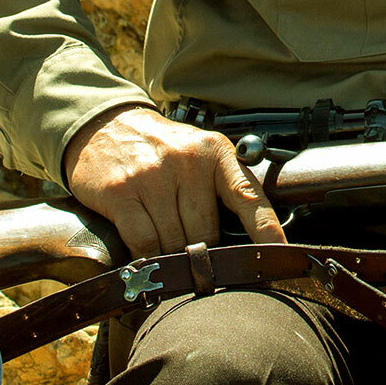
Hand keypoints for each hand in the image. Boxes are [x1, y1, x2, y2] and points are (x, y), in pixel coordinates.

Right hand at [62, 106, 286, 257]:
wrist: (105, 126)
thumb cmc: (161, 149)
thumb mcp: (200, 154)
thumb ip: (224, 187)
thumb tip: (247, 242)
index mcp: (215, 153)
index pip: (248, 196)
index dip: (266, 230)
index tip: (280, 256)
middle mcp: (187, 162)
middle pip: (206, 233)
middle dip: (200, 250)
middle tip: (191, 251)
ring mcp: (152, 177)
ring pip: (175, 242)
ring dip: (171, 256)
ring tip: (165, 247)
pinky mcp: (121, 193)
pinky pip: (144, 244)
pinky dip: (147, 258)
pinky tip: (146, 254)